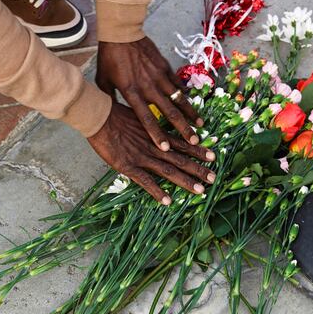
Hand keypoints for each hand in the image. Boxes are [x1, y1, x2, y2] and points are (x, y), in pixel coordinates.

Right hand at [88, 103, 215, 204]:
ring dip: (186, 181)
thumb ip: (151, 125)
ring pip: (169, 171)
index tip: (213, 156)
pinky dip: (156, 191)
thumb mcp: (139, 115)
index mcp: (157, 135)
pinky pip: (145, 181)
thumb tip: (160, 128)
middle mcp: (154, 147)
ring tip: (201, 190)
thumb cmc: (116, 112)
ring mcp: (142, 157)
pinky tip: (167, 201)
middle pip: (181, 159)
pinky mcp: (128, 166)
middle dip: (199, 169)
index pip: (182, 144)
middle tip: (214, 178)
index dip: (198, 150)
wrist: (98, 115)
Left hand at [95, 37, 202, 150]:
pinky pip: (178, 84)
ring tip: (200, 124)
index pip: (146, 118)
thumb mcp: (103, 81)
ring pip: (179, 99)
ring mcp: (159, 76)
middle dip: (183, 128)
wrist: (121, 32)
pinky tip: (192, 104)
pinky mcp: (165, 67)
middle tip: (194, 140)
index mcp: (131, 92)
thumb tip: (111, 113)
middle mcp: (148, 87)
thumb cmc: (109, 58)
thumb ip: (110, 98)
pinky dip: (185, 95)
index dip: (157, 134)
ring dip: (190, 113)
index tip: (166, 148)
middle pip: (169, 112)